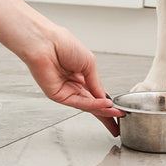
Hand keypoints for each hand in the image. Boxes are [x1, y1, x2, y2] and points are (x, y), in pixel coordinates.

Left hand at [0, 0, 124, 135]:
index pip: (96, 95)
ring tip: (117, 114)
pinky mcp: (57, 95)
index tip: (120, 112)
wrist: (46, 41)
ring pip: (87, 106)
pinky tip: (104, 105)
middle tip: (119, 124)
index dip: (108, 104)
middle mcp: (73, 86)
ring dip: (103, 110)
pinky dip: (93, 105)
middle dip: (106, 115)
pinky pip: (78, 102)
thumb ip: (96, 83)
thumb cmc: (63, 44)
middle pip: (92, 105)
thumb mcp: (89, 63)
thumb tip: (105, 98)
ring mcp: (65, 92)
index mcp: (81, 77)